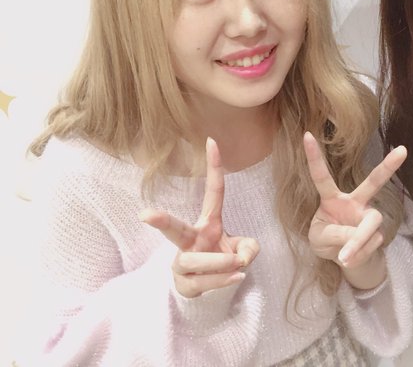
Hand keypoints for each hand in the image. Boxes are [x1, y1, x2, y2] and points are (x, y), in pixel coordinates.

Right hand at [140, 137, 259, 297]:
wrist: (205, 288)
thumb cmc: (222, 259)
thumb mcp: (243, 249)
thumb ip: (249, 248)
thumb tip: (242, 257)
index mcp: (207, 224)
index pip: (212, 192)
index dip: (213, 167)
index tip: (212, 141)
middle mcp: (190, 241)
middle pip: (174, 230)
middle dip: (162, 221)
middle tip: (145, 215)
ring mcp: (184, 264)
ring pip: (194, 261)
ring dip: (219, 262)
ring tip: (237, 264)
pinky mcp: (185, 285)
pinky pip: (203, 282)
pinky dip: (223, 280)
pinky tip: (238, 276)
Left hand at [303, 132, 406, 270]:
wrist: (344, 259)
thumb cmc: (326, 240)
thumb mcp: (319, 239)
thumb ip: (335, 234)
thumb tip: (357, 236)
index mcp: (332, 198)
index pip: (321, 176)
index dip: (314, 157)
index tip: (306, 134)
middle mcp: (355, 202)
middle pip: (373, 182)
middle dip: (388, 166)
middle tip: (404, 150)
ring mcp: (368, 216)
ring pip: (370, 224)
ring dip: (357, 242)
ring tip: (344, 256)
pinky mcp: (378, 232)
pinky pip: (370, 245)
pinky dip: (357, 255)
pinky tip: (351, 257)